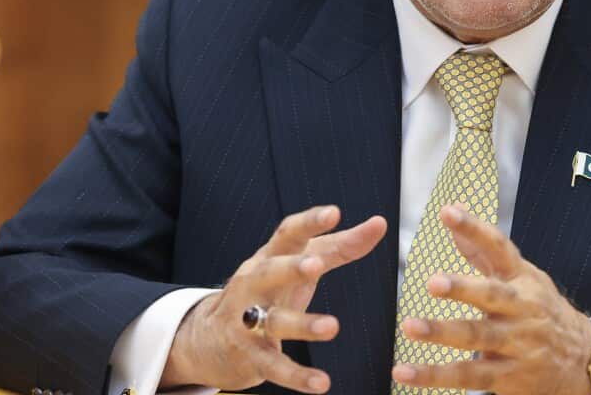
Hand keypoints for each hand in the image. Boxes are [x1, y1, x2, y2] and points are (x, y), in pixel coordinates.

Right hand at [161, 205, 386, 393]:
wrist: (209, 339)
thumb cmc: (270, 290)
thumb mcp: (301, 265)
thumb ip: (341, 246)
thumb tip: (380, 223)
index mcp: (270, 256)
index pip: (288, 234)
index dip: (310, 222)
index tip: (334, 212)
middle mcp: (255, 284)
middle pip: (270, 271)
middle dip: (291, 267)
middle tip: (316, 265)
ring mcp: (248, 320)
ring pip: (274, 321)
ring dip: (303, 324)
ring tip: (332, 327)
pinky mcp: (250, 356)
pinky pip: (275, 367)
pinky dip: (297, 376)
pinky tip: (322, 384)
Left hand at [390, 204, 590, 394]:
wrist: (581, 360)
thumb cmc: (541, 309)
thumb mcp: (520, 276)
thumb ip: (482, 248)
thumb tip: (452, 209)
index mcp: (522, 279)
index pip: (499, 247)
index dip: (475, 229)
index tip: (448, 212)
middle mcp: (522, 309)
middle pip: (492, 296)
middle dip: (464, 289)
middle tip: (433, 283)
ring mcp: (517, 344)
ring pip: (478, 337)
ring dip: (443, 333)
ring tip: (411, 326)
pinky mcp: (507, 376)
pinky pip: (467, 375)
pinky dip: (434, 375)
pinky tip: (405, 371)